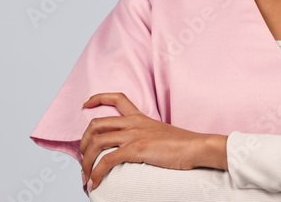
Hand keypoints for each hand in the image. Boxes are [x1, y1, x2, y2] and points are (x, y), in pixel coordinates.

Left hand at [80, 92, 220, 190]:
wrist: (197, 147)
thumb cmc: (183, 145)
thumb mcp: (161, 134)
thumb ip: (147, 136)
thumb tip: (137, 149)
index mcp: (140, 117)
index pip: (117, 98)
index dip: (97, 98)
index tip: (85, 104)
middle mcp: (134, 123)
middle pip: (97, 124)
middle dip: (84, 141)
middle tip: (83, 156)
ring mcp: (135, 135)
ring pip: (97, 142)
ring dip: (86, 161)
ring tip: (85, 174)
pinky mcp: (137, 149)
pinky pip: (107, 160)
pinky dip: (96, 173)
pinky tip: (93, 182)